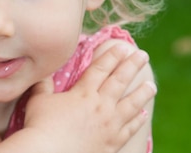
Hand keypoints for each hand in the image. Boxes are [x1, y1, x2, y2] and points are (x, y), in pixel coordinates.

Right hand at [23, 44, 155, 152]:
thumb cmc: (41, 126)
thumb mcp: (39, 100)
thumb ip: (44, 85)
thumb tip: (43, 71)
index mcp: (83, 93)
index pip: (101, 69)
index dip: (112, 56)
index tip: (123, 46)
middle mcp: (100, 106)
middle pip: (120, 81)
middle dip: (132, 66)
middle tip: (143, 56)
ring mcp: (109, 125)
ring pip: (131, 105)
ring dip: (142, 93)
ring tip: (151, 85)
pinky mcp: (112, 143)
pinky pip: (130, 129)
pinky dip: (138, 120)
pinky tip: (143, 114)